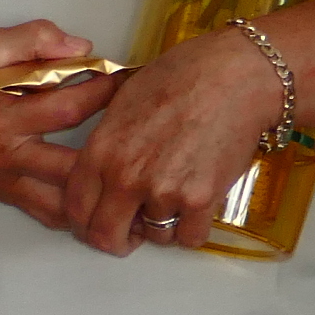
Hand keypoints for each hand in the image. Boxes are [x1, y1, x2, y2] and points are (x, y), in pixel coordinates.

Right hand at [0, 22, 119, 230]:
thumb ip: (30, 40)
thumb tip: (81, 47)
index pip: (66, 109)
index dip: (106, 94)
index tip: (136, 81)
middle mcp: (1, 156)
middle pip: (72, 167)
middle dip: (115, 156)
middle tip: (150, 143)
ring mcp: (1, 180)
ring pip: (61, 205)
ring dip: (100, 200)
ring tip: (138, 188)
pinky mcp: (0, 192)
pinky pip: (45, 213)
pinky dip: (77, 213)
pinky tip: (108, 204)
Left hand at [58, 28, 279, 254]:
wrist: (237, 74)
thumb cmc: (187, 75)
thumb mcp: (125, 100)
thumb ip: (109, 142)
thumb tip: (107, 168)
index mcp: (101, 151)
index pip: (77, 208)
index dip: (87, 223)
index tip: (101, 222)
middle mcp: (126, 177)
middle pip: (106, 236)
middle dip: (118, 240)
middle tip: (132, 234)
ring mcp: (163, 191)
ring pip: (155, 237)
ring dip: (164, 226)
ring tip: (178, 200)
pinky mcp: (201, 199)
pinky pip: (190, 238)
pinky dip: (194, 228)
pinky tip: (199, 206)